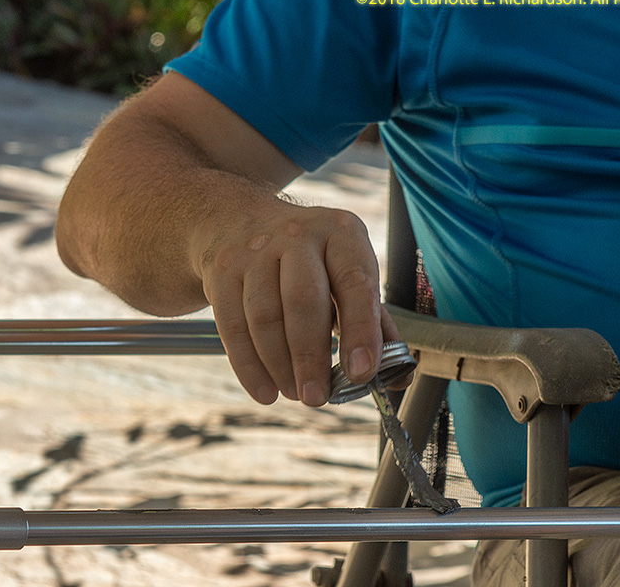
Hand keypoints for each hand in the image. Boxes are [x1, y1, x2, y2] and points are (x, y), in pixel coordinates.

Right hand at [197, 196, 400, 406]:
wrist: (239, 221)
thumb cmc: (309, 259)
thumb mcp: (346, 272)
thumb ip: (374, 321)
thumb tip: (397, 377)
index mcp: (341, 232)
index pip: (355, 282)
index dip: (360, 330)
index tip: (361, 373)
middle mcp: (297, 235)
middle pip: (303, 300)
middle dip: (311, 356)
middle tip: (318, 397)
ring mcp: (254, 251)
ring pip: (264, 316)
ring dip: (280, 365)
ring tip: (294, 393)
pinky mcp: (222, 271)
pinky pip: (232, 326)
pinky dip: (249, 366)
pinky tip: (265, 390)